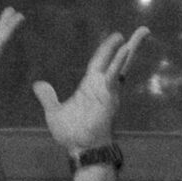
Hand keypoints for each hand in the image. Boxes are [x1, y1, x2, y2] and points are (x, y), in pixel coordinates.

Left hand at [34, 27, 147, 154]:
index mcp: (90, 86)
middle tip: (140, 31)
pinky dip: (120, 61)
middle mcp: (102, 86)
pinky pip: (114, 75)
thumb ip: (48, 97)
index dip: (108, 50)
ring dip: (131, 47)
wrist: (80, 149)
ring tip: (143, 31)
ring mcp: (107, 90)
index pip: (100, 62)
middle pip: (115, 58)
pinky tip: (126, 48)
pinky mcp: (109, 96)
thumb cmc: (71, 135)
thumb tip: (38, 85)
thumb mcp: (54, 112)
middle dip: (126, 44)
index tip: (118, 38)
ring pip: (121, 63)